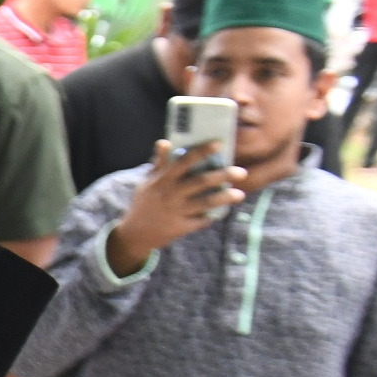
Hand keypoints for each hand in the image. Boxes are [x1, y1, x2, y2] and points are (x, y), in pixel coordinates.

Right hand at [108, 137, 247, 275]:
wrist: (134, 234)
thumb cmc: (144, 203)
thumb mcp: (147, 182)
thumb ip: (159, 163)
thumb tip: (164, 142)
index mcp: (163, 180)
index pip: (184, 162)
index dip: (201, 152)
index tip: (219, 144)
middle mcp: (171, 195)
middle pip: (200, 182)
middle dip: (222, 176)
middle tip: (242, 172)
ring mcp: (176, 212)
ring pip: (205, 203)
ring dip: (224, 198)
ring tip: (239, 195)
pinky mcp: (180, 228)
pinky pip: (200, 221)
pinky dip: (210, 217)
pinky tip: (220, 212)